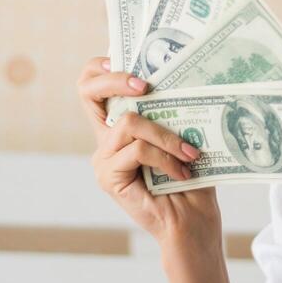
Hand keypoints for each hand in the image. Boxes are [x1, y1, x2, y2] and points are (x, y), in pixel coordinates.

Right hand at [77, 56, 222, 246]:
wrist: (192, 224)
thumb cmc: (193, 180)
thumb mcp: (184, 135)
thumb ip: (173, 110)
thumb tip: (183, 72)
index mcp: (119, 127)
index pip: (92, 86)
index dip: (100, 67)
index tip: (125, 58)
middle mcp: (105, 140)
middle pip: (88, 91)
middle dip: (116, 78)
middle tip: (146, 85)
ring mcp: (103, 159)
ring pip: (129, 122)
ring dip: (165, 135)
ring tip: (189, 153)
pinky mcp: (109, 177)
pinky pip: (137, 150)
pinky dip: (165, 157)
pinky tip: (182, 171)